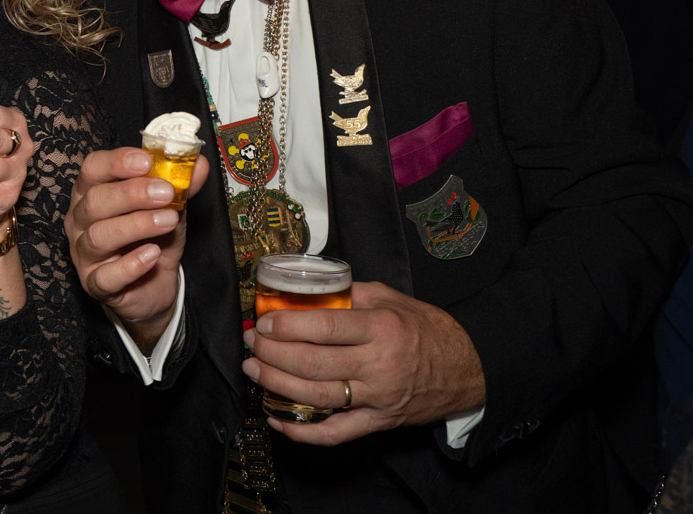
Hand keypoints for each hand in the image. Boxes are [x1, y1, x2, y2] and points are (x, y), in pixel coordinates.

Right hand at [65, 146, 209, 346]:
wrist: (153, 287)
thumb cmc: (153, 241)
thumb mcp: (170, 209)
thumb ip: (180, 187)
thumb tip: (200, 165)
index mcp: (92, 192)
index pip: (92, 169)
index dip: (116, 162)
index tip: (146, 161)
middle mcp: (81, 221)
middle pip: (94, 201)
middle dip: (131, 194)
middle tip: (165, 192)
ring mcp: (83, 254)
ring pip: (99, 236)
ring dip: (137, 225)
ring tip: (168, 221)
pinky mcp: (94, 284)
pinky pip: (106, 276)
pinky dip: (131, 265)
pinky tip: (153, 255)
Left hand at [243, 280, 485, 446]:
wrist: (468, 368)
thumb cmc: (427, 330)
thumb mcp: (393, 299)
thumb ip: (352, 293)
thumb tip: (308, 288)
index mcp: (381, 329)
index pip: (323, 328)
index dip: (286, 326)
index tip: (263, 323)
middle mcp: (378, 365)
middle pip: (312, 365)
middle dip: (272, 355)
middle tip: (252, 345)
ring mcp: (378, 398)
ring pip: (317, 397)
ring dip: (276, 386)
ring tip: (254, 371)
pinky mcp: (379, 422)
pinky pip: (336, 433)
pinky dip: (302, 431)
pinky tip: (276, 420)